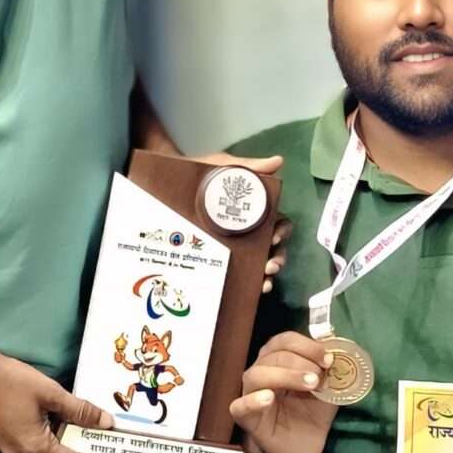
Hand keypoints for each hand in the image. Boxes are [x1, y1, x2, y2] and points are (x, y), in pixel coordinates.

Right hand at [0, 351, 112, 452]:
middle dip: (84, 448)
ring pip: (46, 449)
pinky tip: (61, 418)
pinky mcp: (1, 436)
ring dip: (67, 439)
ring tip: (88, 425)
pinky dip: (51, 434)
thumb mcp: (51, 393)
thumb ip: (80, 410)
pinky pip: (32, 441)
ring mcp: (7, 447)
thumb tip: (105, 423)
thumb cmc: (9, 381)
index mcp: (34, 448)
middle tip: (105, 437)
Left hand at [194, 153, 289, 292]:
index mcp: (254, 211)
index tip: (274, 237)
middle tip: (271, 266)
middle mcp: (250, 231)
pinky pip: (239, 274)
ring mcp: (236, 247)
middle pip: (274, 248)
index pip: (279, 222)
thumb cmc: (202, 175)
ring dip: (268, 276)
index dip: (282, 232)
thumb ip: (249, 168)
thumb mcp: (224, 168)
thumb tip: (278, 162)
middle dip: (278, 259)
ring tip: (264, 283)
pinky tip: (251, 290)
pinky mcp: (221, 258)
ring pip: (261, 265)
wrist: (170, 182)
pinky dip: (250, 283)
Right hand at [230, 330, 336, 452]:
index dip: (307, 345)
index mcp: (279, 359)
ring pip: (256, 375)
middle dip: (300, 362)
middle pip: (273, 355)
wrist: (307, 445)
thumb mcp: (328, 388)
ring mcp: (252, 394)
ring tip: (309, 384)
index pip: (285, 341)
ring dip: (285, 375)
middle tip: (319, 377)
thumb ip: (332, 371)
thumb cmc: (312, 411)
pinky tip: (268, 398)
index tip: (328, 359)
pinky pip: (240, 406)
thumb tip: (341, 351)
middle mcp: (262, 371)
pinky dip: (252, 400)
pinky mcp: (247, 418)